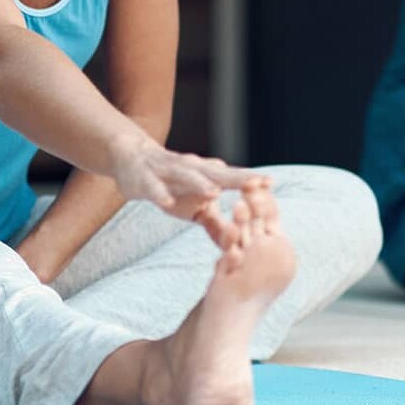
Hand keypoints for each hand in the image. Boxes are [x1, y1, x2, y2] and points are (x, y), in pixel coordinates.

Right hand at [108, 139, 270, 245]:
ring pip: (186, 177)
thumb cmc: (171, 184)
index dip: (249, 180)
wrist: (132, 160)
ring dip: (200, 184)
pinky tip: (167, 202)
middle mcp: (190, 168)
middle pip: (216, 174)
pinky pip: (154, 187)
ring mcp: (168, 171)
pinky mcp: (146, 178)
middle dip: (236, 179)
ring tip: (216, 193)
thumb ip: (213, 221)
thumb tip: (234, 244)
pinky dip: (160, 193)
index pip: (231, 177)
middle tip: (256, 182)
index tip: (271, 183)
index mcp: (204, 174)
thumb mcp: (193, 204)